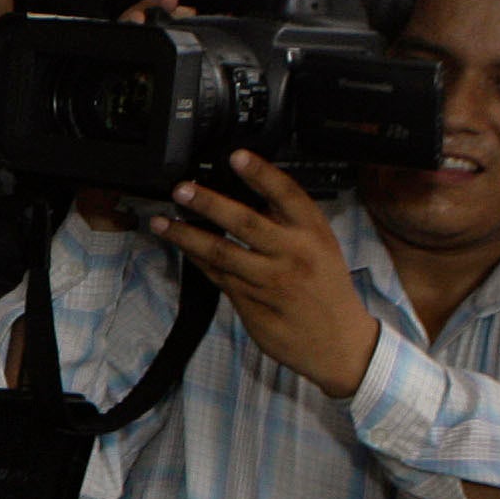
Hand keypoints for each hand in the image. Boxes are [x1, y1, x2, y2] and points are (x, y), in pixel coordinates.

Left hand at [147, 151, 381, 398]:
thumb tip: (247, 197)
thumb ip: (288, 225)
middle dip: (209, 203)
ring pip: (220, 252)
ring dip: (186, 235)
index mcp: (313, 234)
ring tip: (161, 221)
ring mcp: (269, 280)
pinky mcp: (249, 302)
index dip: (261, 173)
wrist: (338, 342)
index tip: (236, 156)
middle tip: (182, 190)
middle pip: (245, 222)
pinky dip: (196, 258)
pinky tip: (179, 245)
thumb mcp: (321, 247)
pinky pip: (216, 275)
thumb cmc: (326, 288)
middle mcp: (292, 254)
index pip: (287, 196)